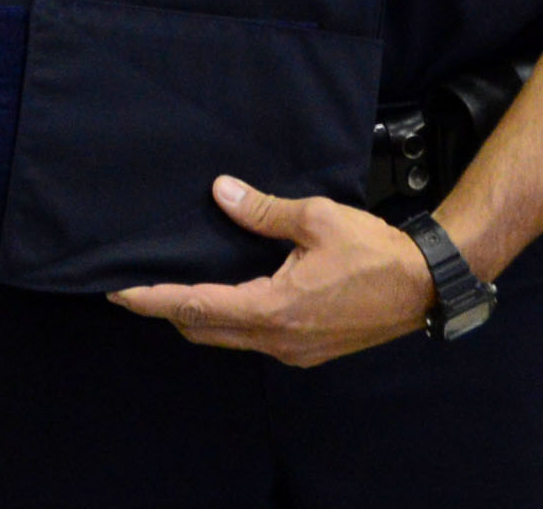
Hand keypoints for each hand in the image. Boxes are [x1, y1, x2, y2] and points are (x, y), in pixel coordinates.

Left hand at [107, 176, 435, 367]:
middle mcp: (278, 339)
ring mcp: (293, 350)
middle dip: (167, 310)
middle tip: (135, 287)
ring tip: (172, 288)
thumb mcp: (315, 219)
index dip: (154, 298)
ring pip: (228, 337)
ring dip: (197, 316)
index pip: (197, 306)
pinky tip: (224, 295)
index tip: (119, 291)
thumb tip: (219, 192)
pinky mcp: (307, 349)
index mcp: (274, 308)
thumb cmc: (373, 251)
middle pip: (204, 329)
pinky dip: (228, 319)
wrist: (424, 286)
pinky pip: (253, 338)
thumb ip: (262, 210)